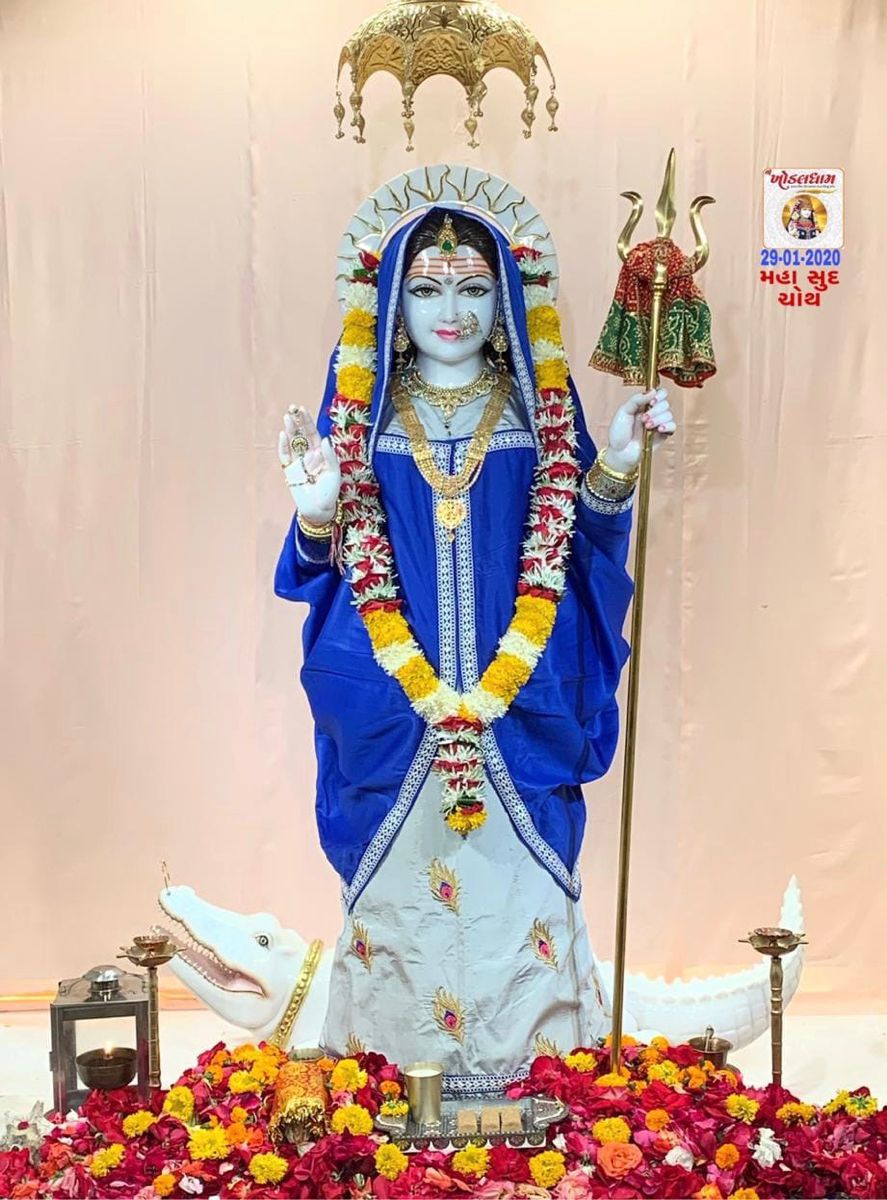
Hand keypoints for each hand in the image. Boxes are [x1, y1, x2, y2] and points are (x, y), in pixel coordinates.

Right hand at [277, 407, 340, 523]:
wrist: (319, 509)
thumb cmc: (329, 492)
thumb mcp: (334, 473)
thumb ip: (329, 456)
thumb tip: (324, 439)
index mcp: (320, 453)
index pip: (312, 433)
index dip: (307, 421)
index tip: (303, 409)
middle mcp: (308, 455)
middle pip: (301, 434)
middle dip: (297, 421)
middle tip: (292, 408)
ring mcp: (298, 462)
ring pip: (292, 442)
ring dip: (290, 430)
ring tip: (287, 417)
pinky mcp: (290, 471)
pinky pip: (285, 456)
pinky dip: (283, 446)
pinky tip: (283, 435)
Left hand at [604, 387, 675, 473]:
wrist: (619, 453)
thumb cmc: (618, 434)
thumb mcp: (623, 412)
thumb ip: (636, 400)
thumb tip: (653, 391)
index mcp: (644, 405)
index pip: (659, 393)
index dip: (659, 395)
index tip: (652, 402)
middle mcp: (653, 413)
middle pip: (665, 403)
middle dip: (655, 410)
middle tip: (644, 419)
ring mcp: (658, 424)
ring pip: (669, 414)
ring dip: (658, 419)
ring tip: (647, 427)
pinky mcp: (663, 435)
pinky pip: (673, 426)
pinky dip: (668, 425)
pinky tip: (659, 429)